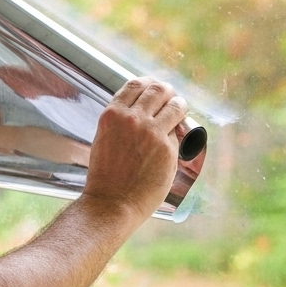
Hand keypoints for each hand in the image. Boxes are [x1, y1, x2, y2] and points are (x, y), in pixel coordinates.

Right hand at [80, 78, 186, 223]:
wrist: (111, 203)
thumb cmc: (107, 176)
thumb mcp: (105, 138)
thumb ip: (122, 121)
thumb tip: (145, 109)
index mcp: (112, 115)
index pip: (135, 84)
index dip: (149, 83)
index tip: (155, 87)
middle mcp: (132, 118)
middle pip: (158, 89)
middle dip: (168, 91)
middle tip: (172, 99)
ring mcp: (151, 132)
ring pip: (175, 105)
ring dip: (180, 106)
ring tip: (180, 111)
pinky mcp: (167, 148)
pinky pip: (178, 132)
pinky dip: (178, 135)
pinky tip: (173, 142)